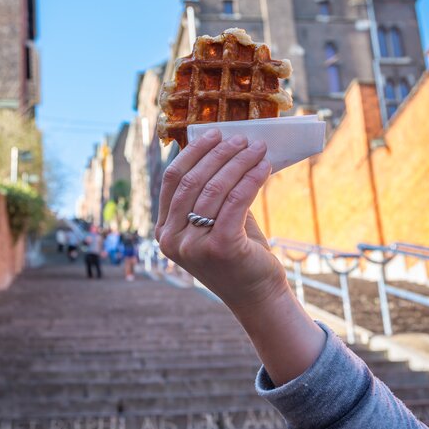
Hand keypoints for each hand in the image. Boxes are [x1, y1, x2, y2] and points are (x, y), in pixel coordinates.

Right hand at [155, 129, 288, 314]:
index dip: (194, 152)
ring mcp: (193, 246)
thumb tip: (224, 148)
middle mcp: (172, 240)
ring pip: (215, 188)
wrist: (257, 295)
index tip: (215, 133)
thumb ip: (211, 192)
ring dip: (239, 162)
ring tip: (257, 149)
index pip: (173, 180)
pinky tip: (264, 166)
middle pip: (193, 181)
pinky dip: (251, 178)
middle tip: (241, 138)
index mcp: (165, 231)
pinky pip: (236, 201)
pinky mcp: (220, 248)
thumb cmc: (238, 253)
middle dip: (219, 154)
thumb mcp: (215, 221)